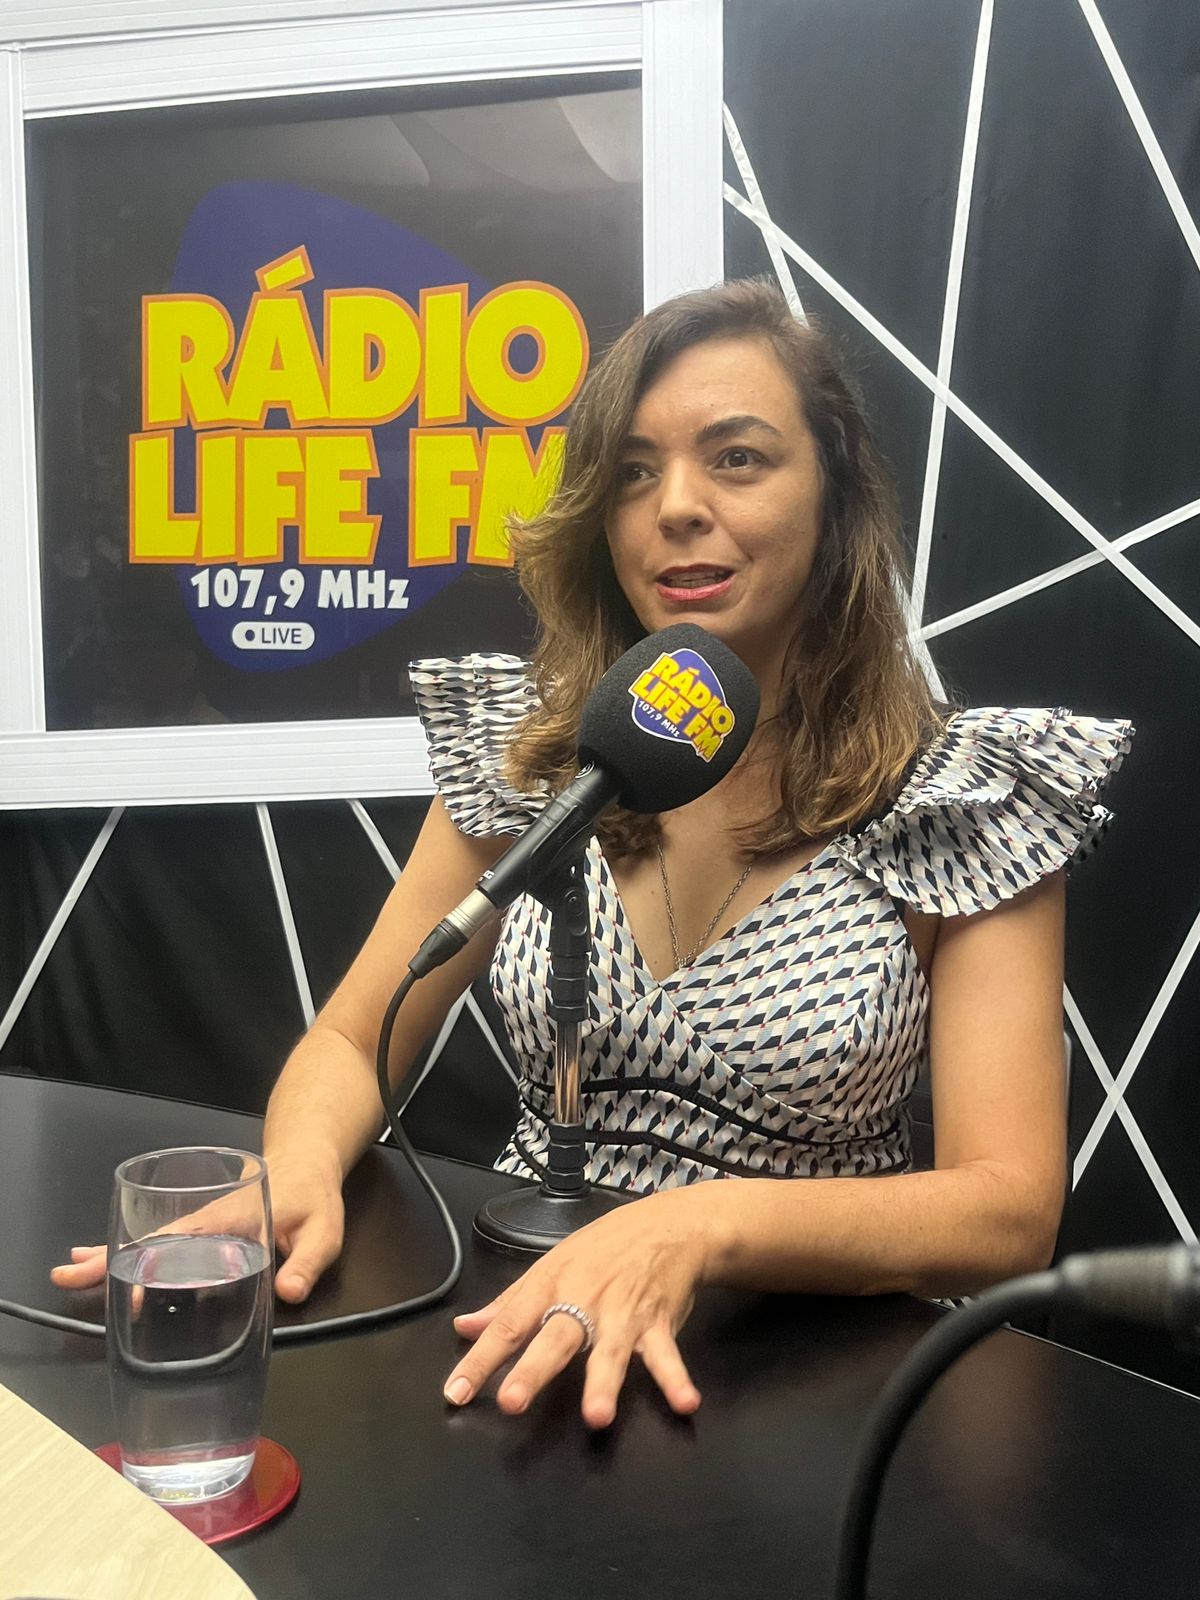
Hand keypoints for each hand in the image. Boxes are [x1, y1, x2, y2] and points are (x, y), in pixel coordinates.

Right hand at [49, 1153, 344, 1304]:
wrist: (305, 1161)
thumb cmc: (313, 1195)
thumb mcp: (322, 1231)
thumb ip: (307, 1262)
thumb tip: (288, 1292)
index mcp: (228, 1219)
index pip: (183, 1244)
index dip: (154, 1268)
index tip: (130, 1295)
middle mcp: (205, 1220)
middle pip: (151, 1241)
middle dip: (110, 1258)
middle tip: (68, 1276)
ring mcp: (199, 1223)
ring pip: (149, 1240)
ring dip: (110, 1254)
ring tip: (70, 1270)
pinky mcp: (201, 1228)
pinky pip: (160, 1241)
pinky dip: (131, 1252)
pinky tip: (108, 1262)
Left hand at [444, 1188, 708, 1428]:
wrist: (668, 1225)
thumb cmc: (604, 1248)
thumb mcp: (551, 1265)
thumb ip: (509, 1303)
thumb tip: (465, 1328)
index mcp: (551, 1285)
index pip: (509, 1324)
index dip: (481, 1359)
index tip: (455, 1392)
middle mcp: (583, 1299)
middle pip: (555, 1337)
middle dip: (534, 1369)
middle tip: (512, 1402)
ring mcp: (623, 1312)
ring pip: (610, 1349)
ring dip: (605, 1382)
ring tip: (597, 1417)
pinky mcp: (659, 1322)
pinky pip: (666, 1354)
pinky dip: (676, 1378)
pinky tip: (685, 1403)